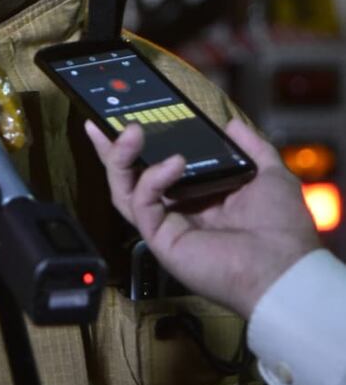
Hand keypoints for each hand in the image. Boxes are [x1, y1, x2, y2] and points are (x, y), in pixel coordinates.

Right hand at [84, 116, 321, 318]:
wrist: (283, 265)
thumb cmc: (282, 229)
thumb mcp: (268, 173)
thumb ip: (251, 146)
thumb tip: (232, 124)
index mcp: (200, 197)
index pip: (159, 167)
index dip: (142, 146)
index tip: (130, 119)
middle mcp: (179, 212)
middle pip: (131, 178)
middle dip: (113, 151)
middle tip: (101, 125)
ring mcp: (167, 226)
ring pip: (125, 191)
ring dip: (120, 159)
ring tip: (128, 132)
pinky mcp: (161, 239)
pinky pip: (143, 203)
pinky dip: (152, 178)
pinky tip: (174, 163)